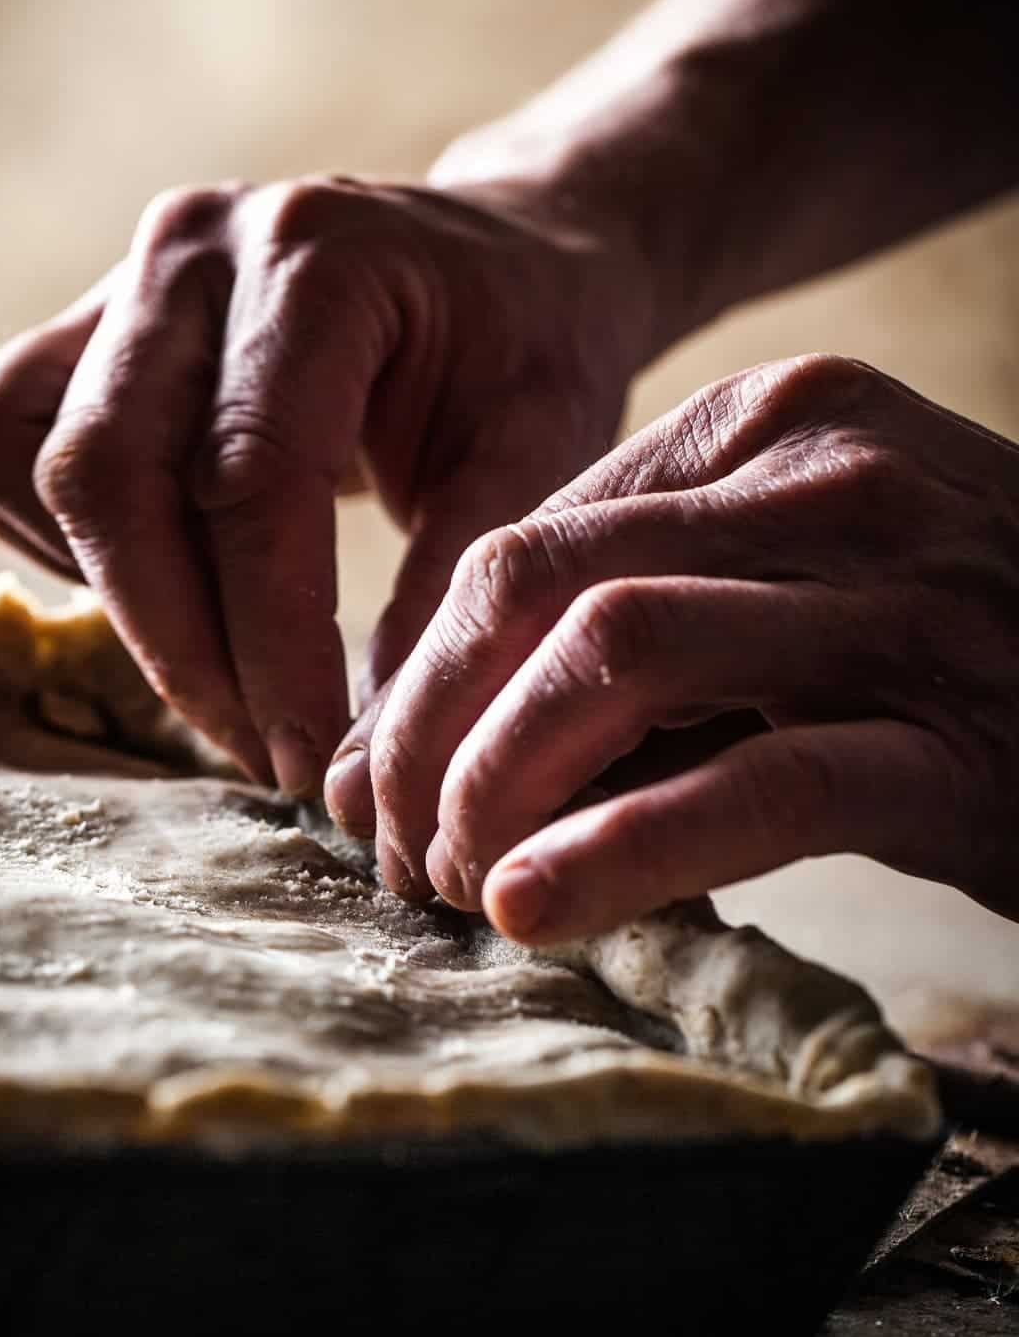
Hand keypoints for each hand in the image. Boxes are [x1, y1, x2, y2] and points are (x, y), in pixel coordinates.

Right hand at [0, 174, 649, 793]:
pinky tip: (180, 583)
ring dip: (109, 597)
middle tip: (259, 749)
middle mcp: (191, 252)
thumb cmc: (528, 356)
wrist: (504, 261)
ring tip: (226, 672)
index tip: (305, 757)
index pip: (247, 480)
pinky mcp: (77, 329)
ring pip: (17, 459)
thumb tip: (350, 763)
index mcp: (315, 262)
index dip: (265, 643)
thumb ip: (447, 594)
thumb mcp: (536, 458)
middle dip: (173, 645)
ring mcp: (118, 281)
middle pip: (102, 474)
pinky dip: (70, 546)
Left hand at [350, 353, 1018, 934]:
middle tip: (395, 849)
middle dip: (429, 729)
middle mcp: (830, 479)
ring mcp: (901, 598)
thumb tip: (429, 751)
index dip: (423, 674)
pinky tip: (533, 908)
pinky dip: (619, 850)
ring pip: (617, 657)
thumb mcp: (791, 609)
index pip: (529, 539)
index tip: (376, 784)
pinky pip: (751, 783)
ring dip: (495, 782)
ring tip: (450, 883)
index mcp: (774, 428)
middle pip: (539, 584)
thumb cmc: (960, 666)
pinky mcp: (956, 736)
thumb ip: (641, 646)